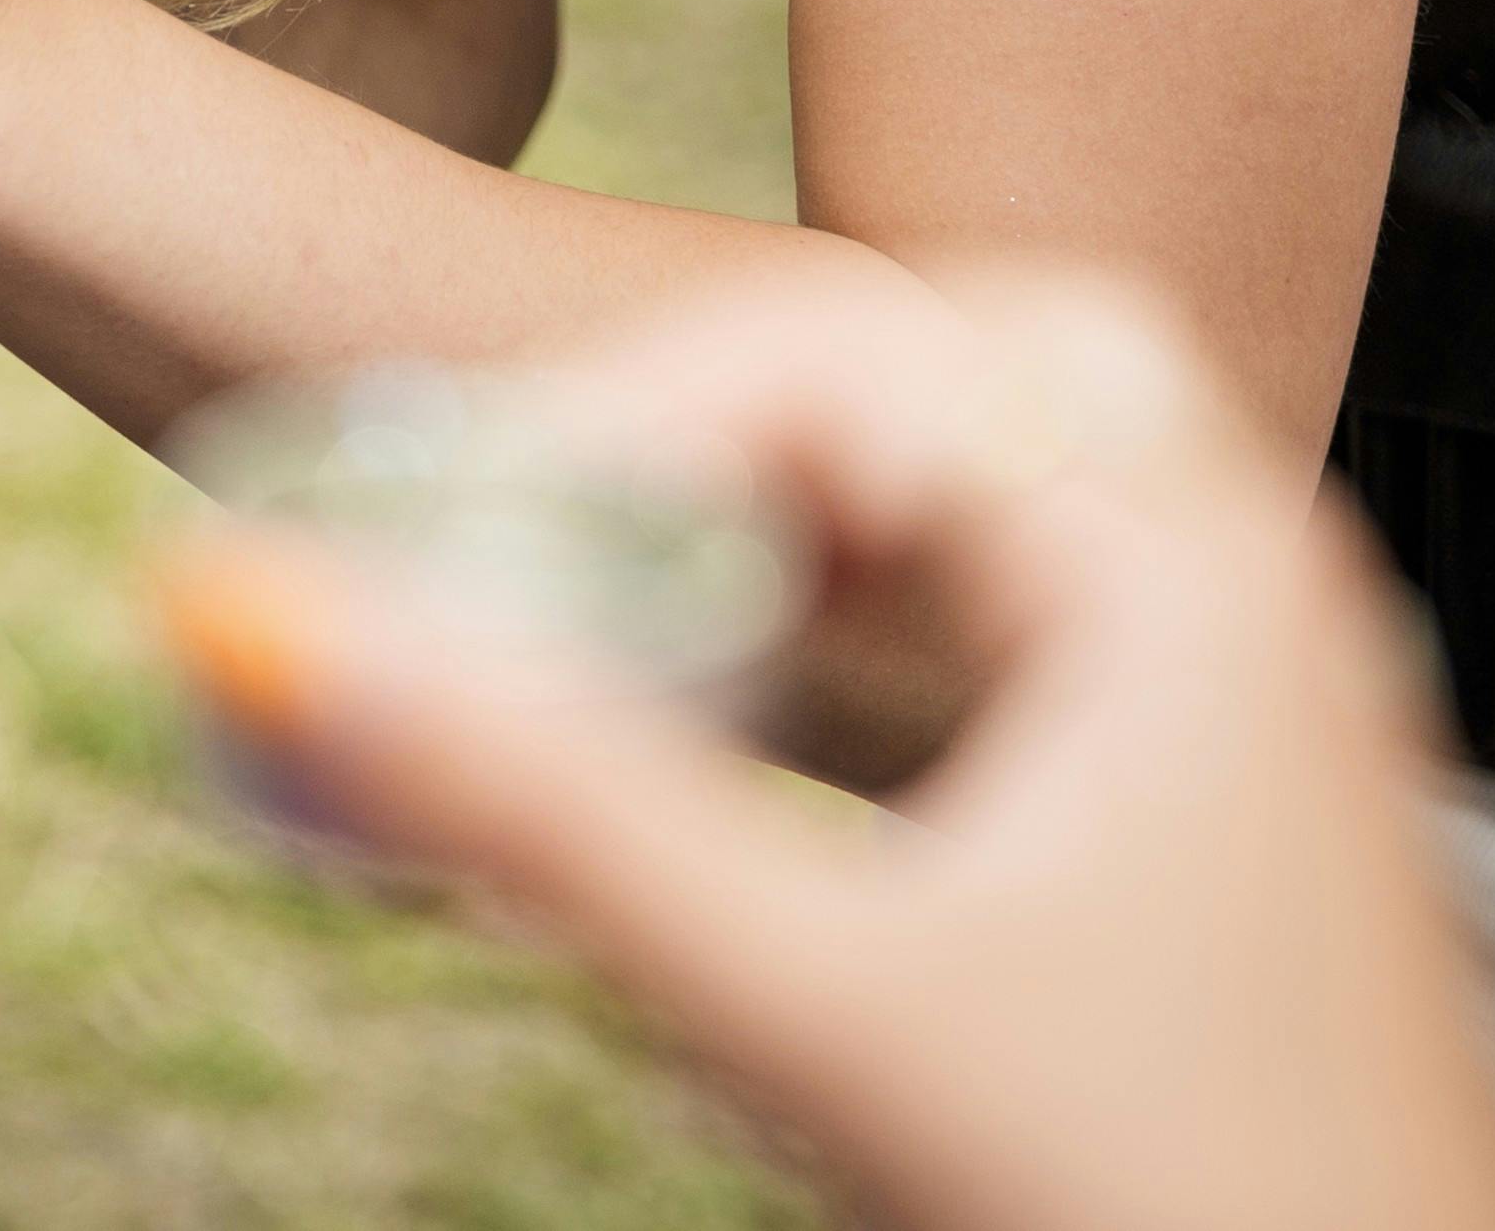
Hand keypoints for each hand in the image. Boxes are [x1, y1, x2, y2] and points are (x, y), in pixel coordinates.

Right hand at [155, 274, 1494, 1230]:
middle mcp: (1241, 584)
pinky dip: (843, 627)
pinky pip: (1004, 616)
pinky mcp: (1208, 810)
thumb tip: (251, 614)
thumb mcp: (811, 1003)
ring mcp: (1242, 695)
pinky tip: (731, 727)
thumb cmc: (1166, 1221)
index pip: (843, 351)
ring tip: (594, 618)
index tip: (435, 534)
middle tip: (533, 527)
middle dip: (705, 427)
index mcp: (1189, 566)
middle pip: (920, 371)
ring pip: (968, 489)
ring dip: (769, 522)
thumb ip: (533, 804)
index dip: (610, 419)